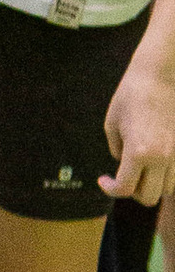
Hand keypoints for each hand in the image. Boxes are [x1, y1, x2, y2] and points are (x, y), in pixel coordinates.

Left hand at [103, 50, 174, 204]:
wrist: (161, 75)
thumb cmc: (133, 94)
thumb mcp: (112, 123)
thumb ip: (116, 150)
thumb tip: (122, 163)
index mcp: (139, 153)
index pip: (125, 189)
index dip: (110, 189)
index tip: (104, 180)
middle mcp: (162, 158)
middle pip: (150, 197)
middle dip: (133, 191)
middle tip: (124, 176)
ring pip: (168, 189)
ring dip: (153, 185)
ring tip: (142, 169)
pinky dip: (167, 175)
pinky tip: (156, 161)